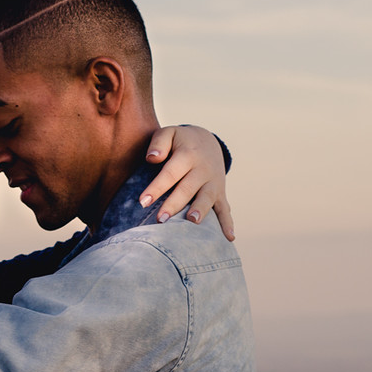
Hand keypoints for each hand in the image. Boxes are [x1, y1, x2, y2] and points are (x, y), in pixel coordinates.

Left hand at [138, 126, 234, 240]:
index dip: (157, 187)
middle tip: (160, 219)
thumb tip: (152, 158)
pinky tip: (229, 238)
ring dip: (201, 210)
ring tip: (192, 222)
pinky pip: (225, 209)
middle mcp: (203, 170)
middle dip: (174, 204)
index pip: (170, 173)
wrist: (208, 142)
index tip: (142, 202)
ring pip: (207, 197)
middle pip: (188, 188)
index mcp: (188, 155)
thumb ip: (159, 142)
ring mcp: (213, 182)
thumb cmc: (180, 141)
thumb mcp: (169, 133)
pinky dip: (227, 223)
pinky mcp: (220, 193)